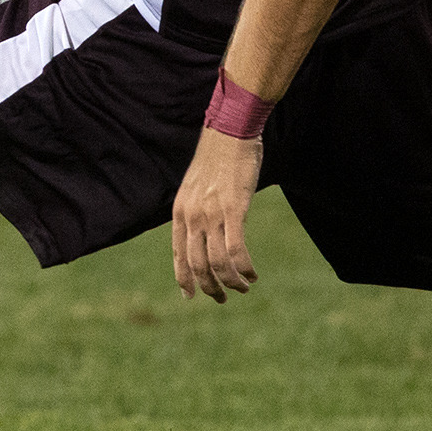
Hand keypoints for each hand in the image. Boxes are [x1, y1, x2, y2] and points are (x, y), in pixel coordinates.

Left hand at [171, 127, 263, 302]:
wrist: (229, 133)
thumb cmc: (218, 159)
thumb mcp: (197, 188)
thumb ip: (197, 211)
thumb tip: (203, 232)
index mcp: (180, 212)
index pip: (178, 255)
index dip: (183, 278)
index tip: (190, 296)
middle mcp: (191, 216)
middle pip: (197, 265)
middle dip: (210, 287)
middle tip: (223, 298)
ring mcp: (211, 214)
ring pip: (217, 263)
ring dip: (232, 281)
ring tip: (244, 287)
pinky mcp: (233, 209)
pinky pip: (236, 250)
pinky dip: (245, 268)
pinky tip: (253, 274)